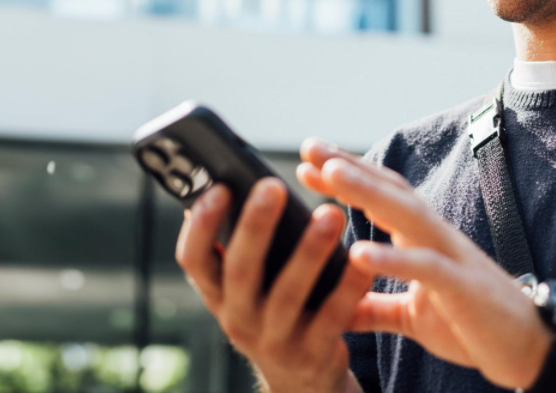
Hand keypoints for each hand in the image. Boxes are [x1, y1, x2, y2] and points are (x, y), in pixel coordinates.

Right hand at [175, 178, 373, 392]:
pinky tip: (362, 258)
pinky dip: (348, 286)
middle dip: (255, 227)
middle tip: (274, 186)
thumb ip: (242, 245)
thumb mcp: (247, 285)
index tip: (218, 188)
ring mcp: (274, 339)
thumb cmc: (273, 307)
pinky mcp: (313, 352)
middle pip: (240, 270)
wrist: (301, 378)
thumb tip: (237, 181)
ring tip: (331, 213)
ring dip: (309, 252)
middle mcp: (238, 317)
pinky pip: (333, 316)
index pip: (193, 259)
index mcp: (218, 293)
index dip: (201, 226)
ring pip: (288, 294)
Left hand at [297, 139, 552, 390]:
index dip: (348, 176)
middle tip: (310, 146)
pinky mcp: (463, 287)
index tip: (307, 161)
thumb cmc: (473, 326)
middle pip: (390, 190)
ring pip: (407, 214)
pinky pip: (426, 267)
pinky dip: (392, 258)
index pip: (382, 195)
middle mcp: (437, 237)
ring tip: (331, 176)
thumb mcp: (412, 317)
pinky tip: (357, 253)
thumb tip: (333, 308)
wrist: (531, 350)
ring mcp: (452, 257)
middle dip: (350, 168)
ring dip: (368, 192)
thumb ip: (374, 307)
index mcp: (424, 239)